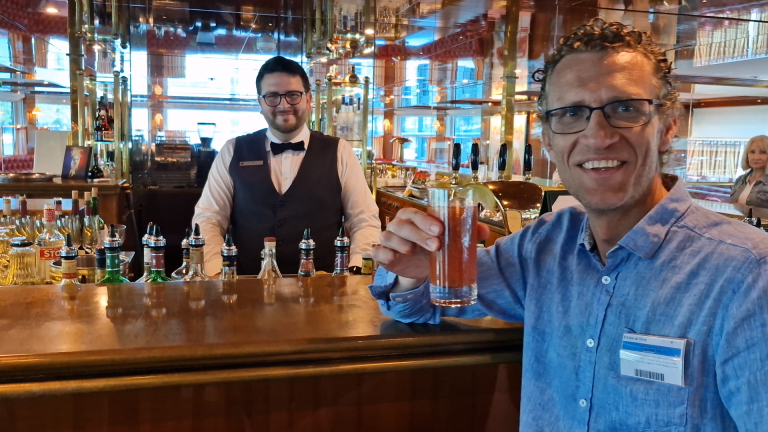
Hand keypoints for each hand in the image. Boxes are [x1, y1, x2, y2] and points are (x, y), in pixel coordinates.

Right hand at [372, 208, 489, 290]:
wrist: (420, 268)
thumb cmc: (433, 248)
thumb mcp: (449, 241)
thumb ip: (466, 234)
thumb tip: (483, 231)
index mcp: (413, 218)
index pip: (416, 213)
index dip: (426, 220)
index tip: (441, 229)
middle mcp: (398, 226)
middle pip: (402, 224)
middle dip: (418, 234)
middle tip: (436, 245)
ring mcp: (388, 240)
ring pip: (387, 236)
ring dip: (400, 243)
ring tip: (413, 251)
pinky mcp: (382, 256)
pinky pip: (377, 252)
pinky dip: (383, 254)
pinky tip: (393, 257)